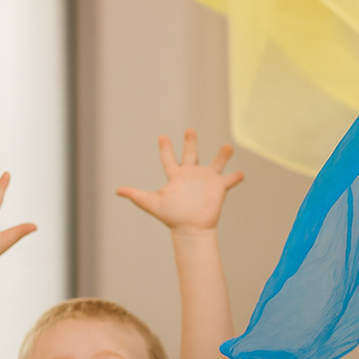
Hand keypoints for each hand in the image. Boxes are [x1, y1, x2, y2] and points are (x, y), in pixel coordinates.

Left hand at [116, 129, 243, 234]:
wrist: (190, 228)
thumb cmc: (172, 217)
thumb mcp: (152, 203)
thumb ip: (136, 195)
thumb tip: (117, 191)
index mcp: (176, 177)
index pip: (169, 159)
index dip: (165, 148)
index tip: (163, 136)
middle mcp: (191, 176)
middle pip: (191, 155)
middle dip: (190, 142)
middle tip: (190, 129)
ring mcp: (206, 181)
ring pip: (216, 164)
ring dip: (222, 156)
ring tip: (228, 146)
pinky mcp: (219, 188)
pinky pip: (230, 180)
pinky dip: (236, 176)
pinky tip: (241, 173)